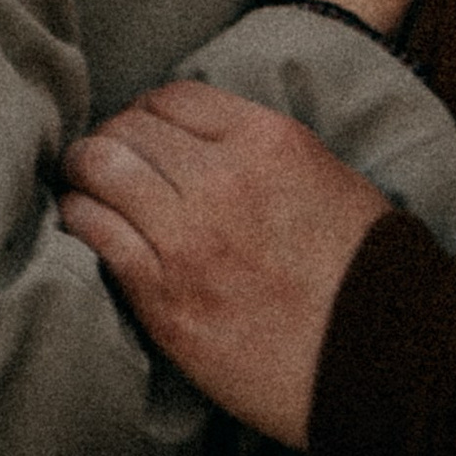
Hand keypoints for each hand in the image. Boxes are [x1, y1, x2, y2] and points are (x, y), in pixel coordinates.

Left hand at [60, 82, 389, 447]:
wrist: (375, 359)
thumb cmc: (363, 271)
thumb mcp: (327, 177)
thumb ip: (263, 151)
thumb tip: (206, 143)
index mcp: (267, 139)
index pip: (173, 96)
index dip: (146, 111)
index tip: (142, 132)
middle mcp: (222, 177)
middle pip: (129, 129)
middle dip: (109, 139)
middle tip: (103, 159)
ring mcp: (189, 236)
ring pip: (101, 170)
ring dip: (83, 173)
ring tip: (82, 185)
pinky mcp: (164, 295)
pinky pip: (97, 233)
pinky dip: (79, 217)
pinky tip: (83, 221)